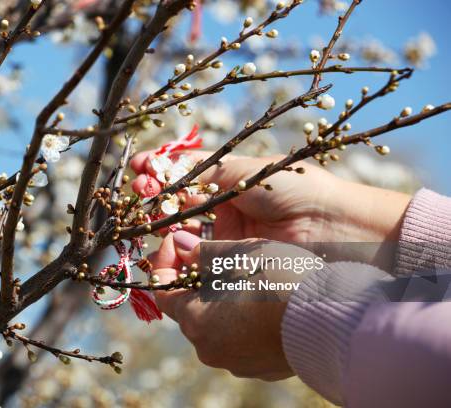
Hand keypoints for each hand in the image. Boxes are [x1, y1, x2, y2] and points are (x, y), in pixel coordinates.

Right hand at [131, 151, 411, 270]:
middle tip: (140, 196)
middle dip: (157, 201)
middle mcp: (227, 212)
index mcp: (233, 184)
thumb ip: (204, 171)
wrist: (338, 230)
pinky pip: (197, 262)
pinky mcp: (232, 267)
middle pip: (180, 207)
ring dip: (164, 230)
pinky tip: (166, 249)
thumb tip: (160, 165)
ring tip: (151, 220)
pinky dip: (178, 258)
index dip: (161, 172)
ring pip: (184, 236)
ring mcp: (228, 240)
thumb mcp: (248, 172)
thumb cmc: (298, 191)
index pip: (187, 176)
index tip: (137, 170)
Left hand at [150, 230, 309, 379]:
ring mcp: (236, 362)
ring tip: (245, 275)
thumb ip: (203, 251)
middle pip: (190, 308)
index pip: (163, 292)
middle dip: (197, 280)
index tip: (183, 243)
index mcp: (195, 321)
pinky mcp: (262, 367)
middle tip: (216, 254)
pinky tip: (265, 300)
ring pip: (217, 324)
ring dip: (222, 300)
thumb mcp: (239, 254)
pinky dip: (244, 319)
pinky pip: (242, 339)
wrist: (332, 320)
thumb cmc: (280, 281)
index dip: (169, 263)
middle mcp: (210, 348)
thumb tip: (181, 245)